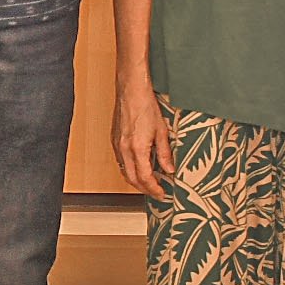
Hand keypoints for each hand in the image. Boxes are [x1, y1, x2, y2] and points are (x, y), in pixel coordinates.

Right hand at [112, 83, 174, 200]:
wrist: (131, 90)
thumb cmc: (146, 105)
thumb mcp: (162, 131)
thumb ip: (165, 153)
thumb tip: (169, 169)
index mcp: (137, 148)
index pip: (145, 177)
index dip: (154, 189)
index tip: (162, 194)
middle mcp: (124, 149)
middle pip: (132, 179)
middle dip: (144, 189)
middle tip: (157, 193)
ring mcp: (117, 145)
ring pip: (124, 171)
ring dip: (136, 181)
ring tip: (149, 183)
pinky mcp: (115, 140)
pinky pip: (121, 162)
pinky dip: (129, 170)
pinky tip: (139, 168)